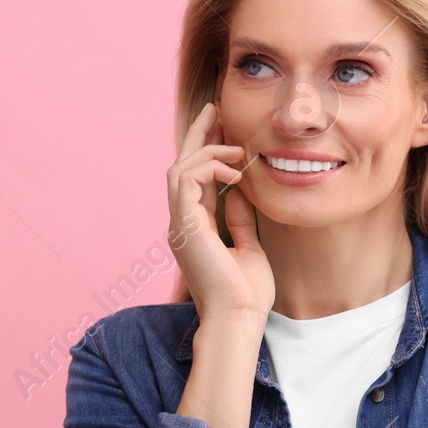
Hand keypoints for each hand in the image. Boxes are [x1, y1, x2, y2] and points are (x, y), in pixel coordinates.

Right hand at [167, 102, 274, 321]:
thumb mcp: (248, 247)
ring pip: (179, 168)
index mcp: (194, 228)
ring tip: (237, 148)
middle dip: (198, 135)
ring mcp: (179, 224)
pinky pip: (186, 178)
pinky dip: (208, 167)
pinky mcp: (184, 225)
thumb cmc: (246, 294)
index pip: (194, 180)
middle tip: (215, 109)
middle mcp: (181, 223)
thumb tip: (242, 191)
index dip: (208, 151)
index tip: (224, 128)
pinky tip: (235, 170)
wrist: (238, 318)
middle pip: (180, 166)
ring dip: (207, 150)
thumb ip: (241, 219)